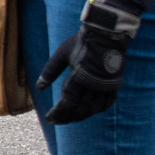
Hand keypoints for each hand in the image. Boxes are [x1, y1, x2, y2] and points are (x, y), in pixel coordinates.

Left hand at [37, 6, 131, 123]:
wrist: (107, 33)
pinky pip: (107, 103)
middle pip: (79, 110)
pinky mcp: (115, 84)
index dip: (58, 113)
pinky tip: (91, 111)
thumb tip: (39, 88)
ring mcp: (105, 86)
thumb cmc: (82, 42)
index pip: (67, 104)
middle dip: (67, 118)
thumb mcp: (61, 54)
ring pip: (93, 109)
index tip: (49, 118)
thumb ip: (50, 71)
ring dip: (81, 116)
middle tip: (57, 121)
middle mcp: (93, 86)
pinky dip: (98, 110)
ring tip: (71, 118)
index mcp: (78, 78)